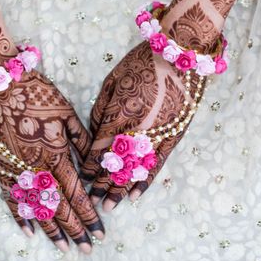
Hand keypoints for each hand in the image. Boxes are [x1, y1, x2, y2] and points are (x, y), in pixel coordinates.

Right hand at [0, 27, 103, 253]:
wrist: (2, 85)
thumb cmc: (38, 94)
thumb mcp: (67, 113)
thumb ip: (82, 140)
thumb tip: (94, 163)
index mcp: (56, 154)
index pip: (77, 194)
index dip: (88, 215)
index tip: (99, 232)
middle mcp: (37, 169)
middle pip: (59, 207)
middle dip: (75, 229)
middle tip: (86, 248)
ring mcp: (16, 171)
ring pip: (36, 208)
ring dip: (51, 230)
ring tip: (62, 248)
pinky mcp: (0, 168)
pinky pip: (10, 198)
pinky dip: (20, 217)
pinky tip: (29, 232)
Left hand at [80, 0, 258, 211]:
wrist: (178, 55)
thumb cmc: (141, 63)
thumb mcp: (112, 80)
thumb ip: (101, 109)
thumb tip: (93, 132)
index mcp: (116, 115)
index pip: (97, 150)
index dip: (89, 168)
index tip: (82, 180)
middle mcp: (134, 131)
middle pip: (114, 166)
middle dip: (101, 184)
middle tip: (92, 201)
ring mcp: (156, 136)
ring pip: (134, 171)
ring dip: (120, 190)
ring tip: (110, 206)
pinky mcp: (174, 136)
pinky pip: (158, 165)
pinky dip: (146, 183)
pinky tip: (137, 196)